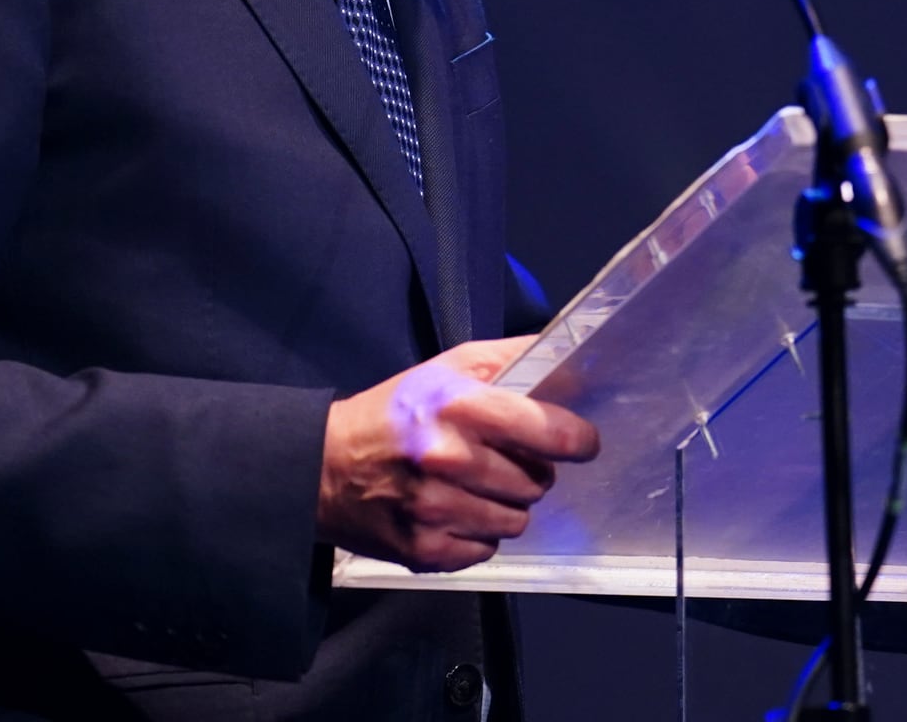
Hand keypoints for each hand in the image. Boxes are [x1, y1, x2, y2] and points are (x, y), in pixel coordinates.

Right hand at [316, 336, 600, 572]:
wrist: (325, 465)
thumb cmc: (394, 412)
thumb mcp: (446, 368)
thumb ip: (509, 359)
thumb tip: (565, 356)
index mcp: (459, 407)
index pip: (548, 431)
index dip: (577, 439)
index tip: (581, 442)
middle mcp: (449, 459)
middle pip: (538, 482)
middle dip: (532, 471)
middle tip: (505, 460)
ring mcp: (435, 510)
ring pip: (517, 520)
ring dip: (508, 505)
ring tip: (477, 486)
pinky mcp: (424, 550)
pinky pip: (486, 549)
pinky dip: (478, 533)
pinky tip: (455, 511)